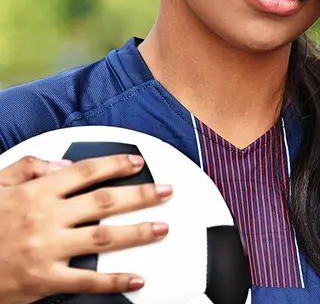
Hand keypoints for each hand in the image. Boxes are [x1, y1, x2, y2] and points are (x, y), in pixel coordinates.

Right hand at [0, 154, 171, 303]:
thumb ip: (30, 167)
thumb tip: (63, 162)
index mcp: (39, 192)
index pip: (86, 172)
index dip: (115, 164)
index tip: (137, 162)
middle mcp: (48, 217)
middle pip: (104, 202)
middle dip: (140, 195)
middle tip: (165, 192)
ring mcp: (48, 250)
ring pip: (103, 238)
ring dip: (137, 232)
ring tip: (162, 228)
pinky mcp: (45, 280)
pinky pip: (87, 282)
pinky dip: (113, 280)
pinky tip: (136, 278)